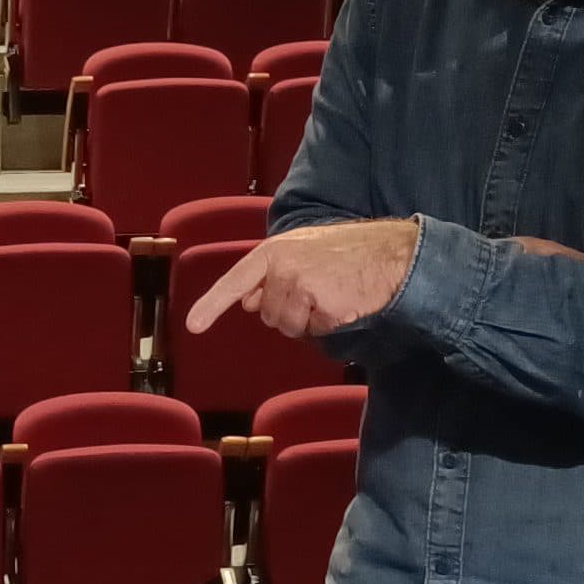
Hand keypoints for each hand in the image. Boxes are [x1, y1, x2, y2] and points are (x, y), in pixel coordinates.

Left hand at [187, 219, 421, 341]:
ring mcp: (302, 288)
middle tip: (317, 291)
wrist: (389, 253)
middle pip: (269, 316)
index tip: (193, 326)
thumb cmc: (346, 252)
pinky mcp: (322, 307)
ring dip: (308, 321)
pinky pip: (315, 332)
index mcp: (274, 252)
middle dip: (289, 312)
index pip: (235, 280)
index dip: (212, 304)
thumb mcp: (302, 253)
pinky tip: (343, 303)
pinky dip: (329, 325)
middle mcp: (283, 268)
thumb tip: (248, 301)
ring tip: (330, 296)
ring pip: (289, 328)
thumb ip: (271, 275)